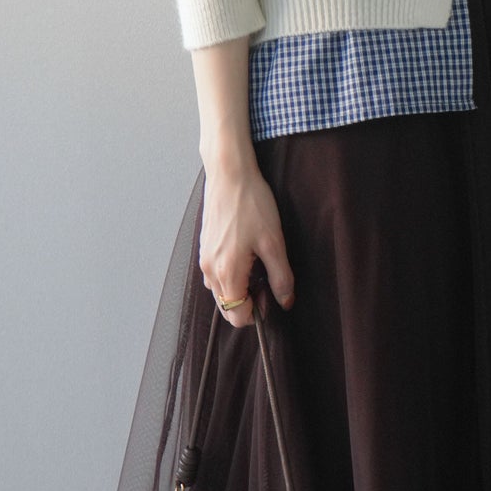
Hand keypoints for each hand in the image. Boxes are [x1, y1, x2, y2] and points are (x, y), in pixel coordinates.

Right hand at [198, 159, 295, 329]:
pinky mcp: (204, 247)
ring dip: (238, 288)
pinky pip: (214, 274)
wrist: (229, 174)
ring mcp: (204, 258)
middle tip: (266, 279)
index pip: (237, 316)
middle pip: (227, 306)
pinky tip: (244, 253)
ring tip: (256, 263)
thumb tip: (285, 301)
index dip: (257, 312)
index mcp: (227, 273)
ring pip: (220, 291)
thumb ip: (281, 276)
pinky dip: (229, 274)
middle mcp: (210, 270)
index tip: (271, 295)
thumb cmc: (251, 204)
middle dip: (247, 301)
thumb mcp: (274, 242)